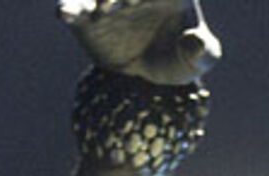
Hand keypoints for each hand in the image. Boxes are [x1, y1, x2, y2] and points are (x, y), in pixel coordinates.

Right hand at [58, 0, 221, 85]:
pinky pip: (73, 7)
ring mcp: (108, 2)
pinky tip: (64, 13)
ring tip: (99, 13)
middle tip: (123, 8)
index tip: (141, 3)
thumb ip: (204, 51)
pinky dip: (67, 7)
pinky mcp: (86, 18)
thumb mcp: (199, 59)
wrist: (149, 76)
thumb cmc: (180, 58)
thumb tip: (194, 42)